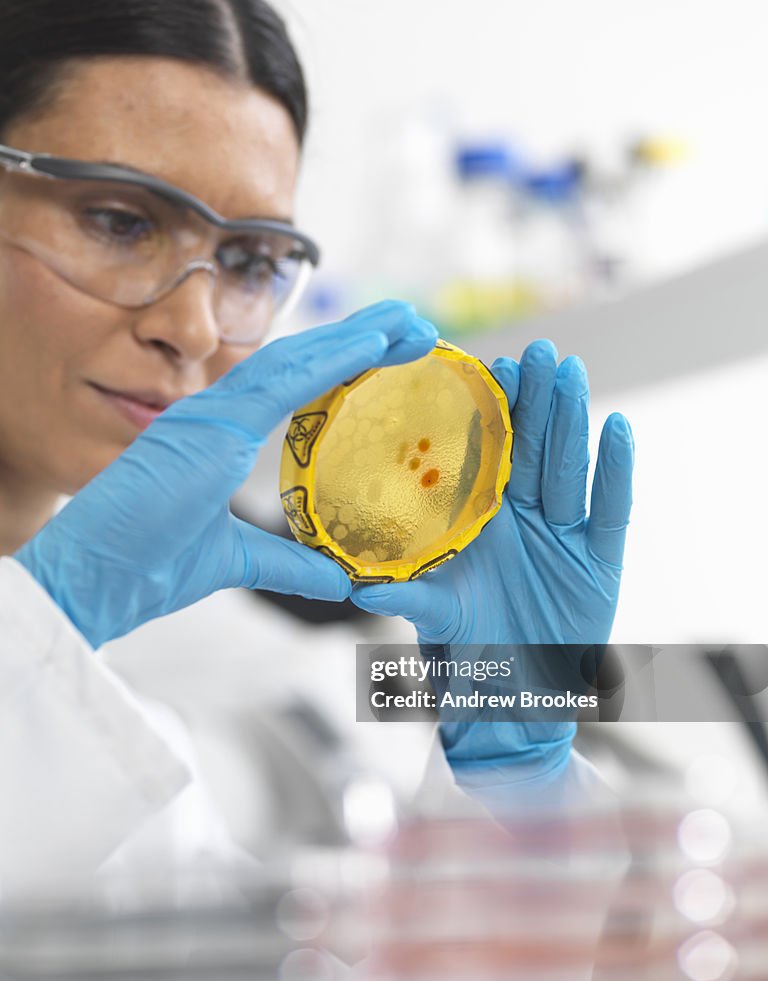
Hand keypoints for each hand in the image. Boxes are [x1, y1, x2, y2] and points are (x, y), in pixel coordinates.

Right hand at [14, 301, 437, 648]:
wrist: (89, 582)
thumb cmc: (143, 567)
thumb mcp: (235, 562)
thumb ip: (289, 565)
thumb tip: (341, 579)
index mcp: (217, 435)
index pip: (293, 388)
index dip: (343, 364)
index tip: (391, 350)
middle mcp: (213, 413)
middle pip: (300, 363)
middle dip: (360, 339)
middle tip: (413, 322)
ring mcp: (207, 413)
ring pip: (294, 359)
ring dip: (355, 337)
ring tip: (406, 318)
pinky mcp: (205, 425)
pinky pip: (279, 381)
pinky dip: (328, 359)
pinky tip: (371, 342)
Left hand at [352, 339, 633, 790]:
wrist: (515, 697)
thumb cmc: (469, 650)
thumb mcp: (436, 616)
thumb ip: (405, 596)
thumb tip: (355, 587)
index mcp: (481, 519)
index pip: (488, 455)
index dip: (491, 413)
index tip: (487, 368)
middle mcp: (523, 518)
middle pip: (532, 449)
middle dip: (535, 400)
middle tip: (536, 351)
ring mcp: (564, 535)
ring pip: (569, 467)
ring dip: (572, 420)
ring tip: (570, 370)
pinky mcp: (600, 559)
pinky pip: (611, 509)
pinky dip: (617, 471)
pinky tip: (619, 427)